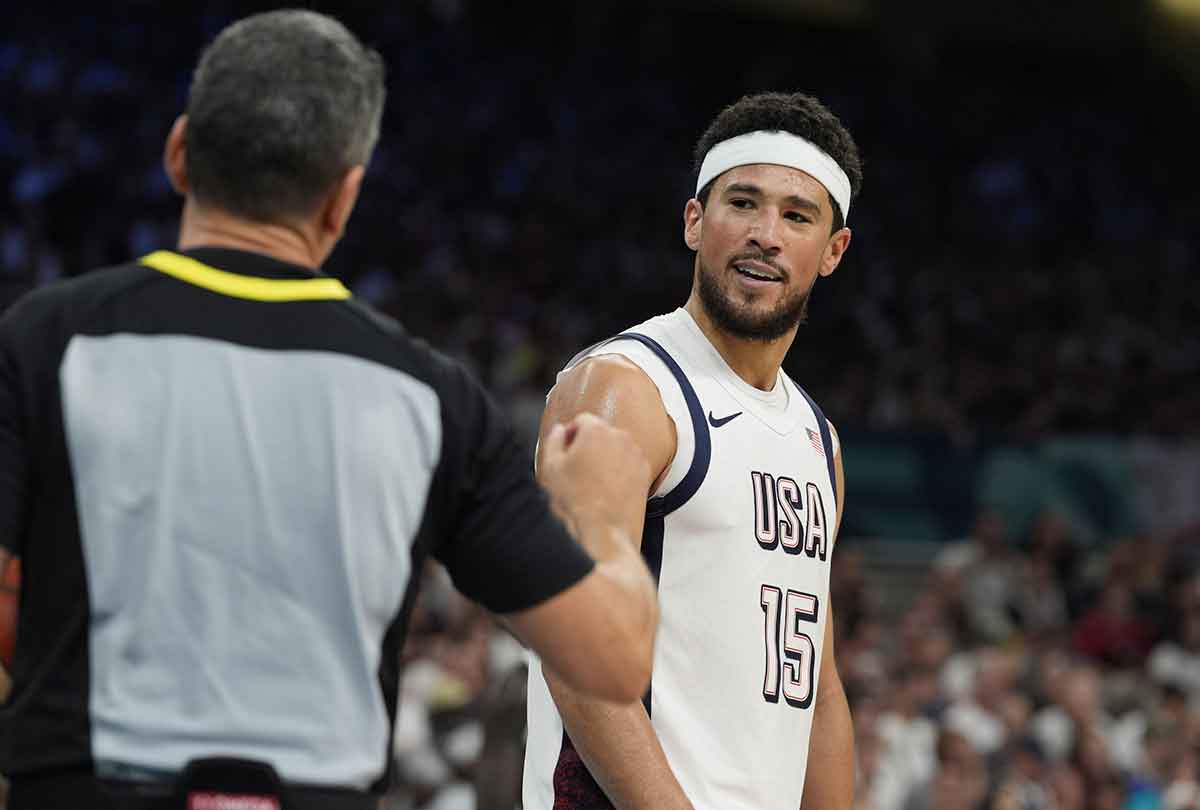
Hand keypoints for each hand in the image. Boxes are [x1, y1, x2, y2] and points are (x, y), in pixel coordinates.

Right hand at [538, 412, 649, 541]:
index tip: (566, 450)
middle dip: (589, 446)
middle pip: (601, 433)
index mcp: (596, 431)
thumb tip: (560, 431)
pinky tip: (606, 490)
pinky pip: (629, 464)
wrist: (603, 533)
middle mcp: (621, 438)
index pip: (582, 420)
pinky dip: (619, 471)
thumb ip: (554, 440)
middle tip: (576, 469)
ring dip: (605, 458)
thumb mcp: (551, 467)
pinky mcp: (646, 473)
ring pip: (616, 448)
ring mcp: (636, 456)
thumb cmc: (576, 502)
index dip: (570, 435)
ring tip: (592, 482)